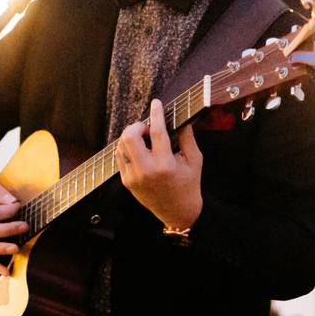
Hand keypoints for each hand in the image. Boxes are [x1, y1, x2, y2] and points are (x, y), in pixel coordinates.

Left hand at [115, 99, 203, 229]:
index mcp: (165, 165)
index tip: (156, 103)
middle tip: (147, 127)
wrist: (178, 212)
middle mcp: (146, 171)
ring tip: (143, 138)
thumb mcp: (194, 160)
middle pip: (129, 137)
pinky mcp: (127, 182)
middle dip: (137, 126)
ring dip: (130, 136)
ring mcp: (133, 177)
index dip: (156, 114)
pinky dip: (127, 148)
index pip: (157, 132)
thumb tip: (181, 118)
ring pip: (121, 146)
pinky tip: (138, 148)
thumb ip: (187, 137)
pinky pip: (120, 158)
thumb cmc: (189, 185)